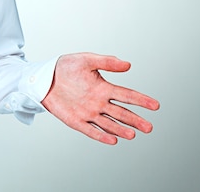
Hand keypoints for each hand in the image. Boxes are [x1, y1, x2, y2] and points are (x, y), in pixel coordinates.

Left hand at [41, 53, 159, 144]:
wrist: (44, 77)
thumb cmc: (65, 67)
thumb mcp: (86, 60)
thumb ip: (106, 62)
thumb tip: (128, 64)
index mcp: (103, 87)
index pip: (126, 95)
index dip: (141, 100)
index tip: (155, 105)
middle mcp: (99, 102)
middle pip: (121, 113)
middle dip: (135, 120)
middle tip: (149, 127)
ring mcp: (88, 112)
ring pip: (109, 123)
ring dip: (121, 129)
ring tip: (133, 134)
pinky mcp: (76, 120)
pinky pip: (91, 130)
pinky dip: (101, 135)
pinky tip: (113, 140)